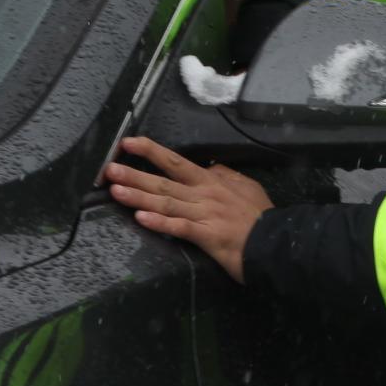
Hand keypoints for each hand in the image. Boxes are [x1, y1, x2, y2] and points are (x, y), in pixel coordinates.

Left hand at [105, 135, 271, 282]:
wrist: (277, 241)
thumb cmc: (260, 216)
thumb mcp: (245, 187)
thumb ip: (225, 176)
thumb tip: (210, 167)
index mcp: (211, 181)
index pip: (175, 162)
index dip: (151, 152)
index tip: (128, 144)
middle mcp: (204, 195)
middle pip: (163, 182)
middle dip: (134, 175)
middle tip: (108, 169)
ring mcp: (205, 215)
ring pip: (166, 203)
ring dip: (139, 197)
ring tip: (115, 191)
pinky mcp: (208, 236)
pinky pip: (180, 228)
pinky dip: (161, 223)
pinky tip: (141, 220)